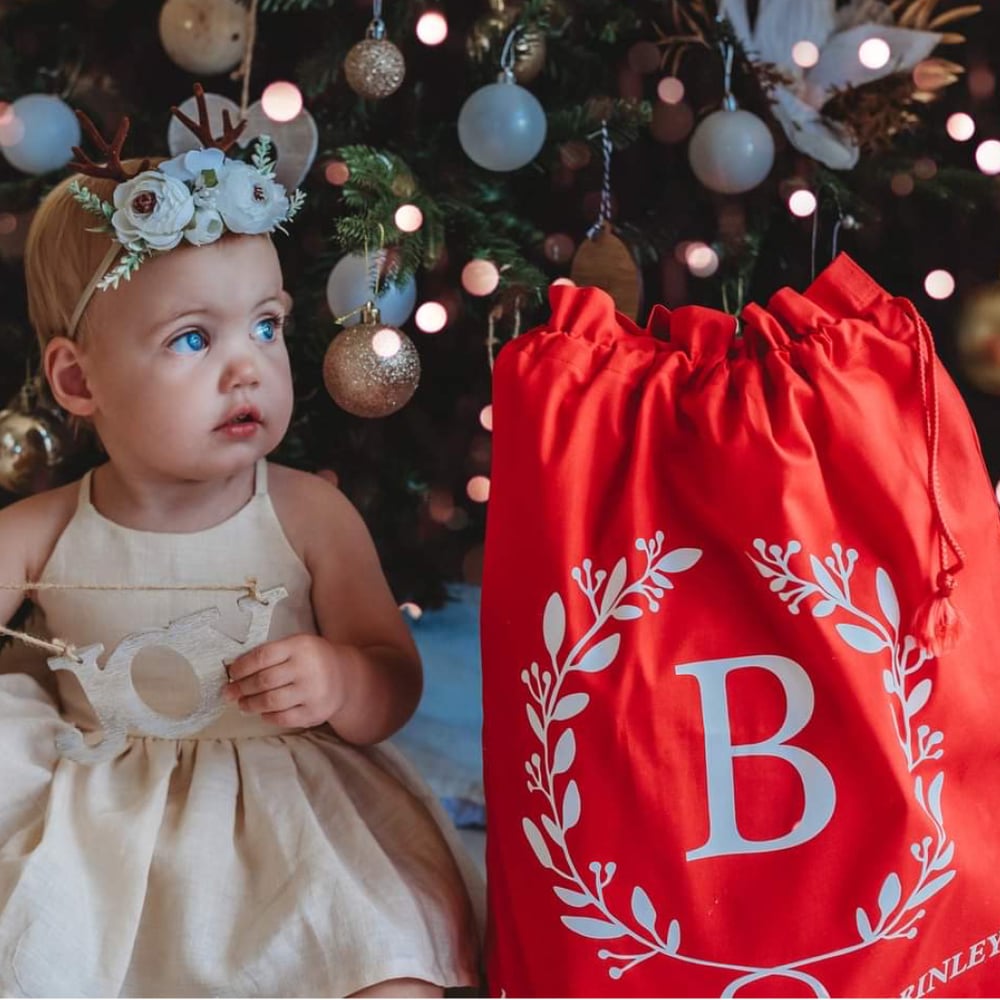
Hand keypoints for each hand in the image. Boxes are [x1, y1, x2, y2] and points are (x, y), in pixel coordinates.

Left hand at [222, 633, 345, 727]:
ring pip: (271, 701)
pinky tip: (262, 712)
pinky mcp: (314, 712)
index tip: (231, 673)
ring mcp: (312, 692)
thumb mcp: (297, 645)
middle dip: (241, 688)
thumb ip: (271, 653)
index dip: (242, 667)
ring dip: (250, 704)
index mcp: (300, 647)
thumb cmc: (312, 659)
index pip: (262, 656)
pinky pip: (283, 718)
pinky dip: (268, 716)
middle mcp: (307, 668)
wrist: (346, 677)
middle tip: (229, 692)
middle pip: (264, 681)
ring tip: (242, 704)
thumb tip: (235, 670)